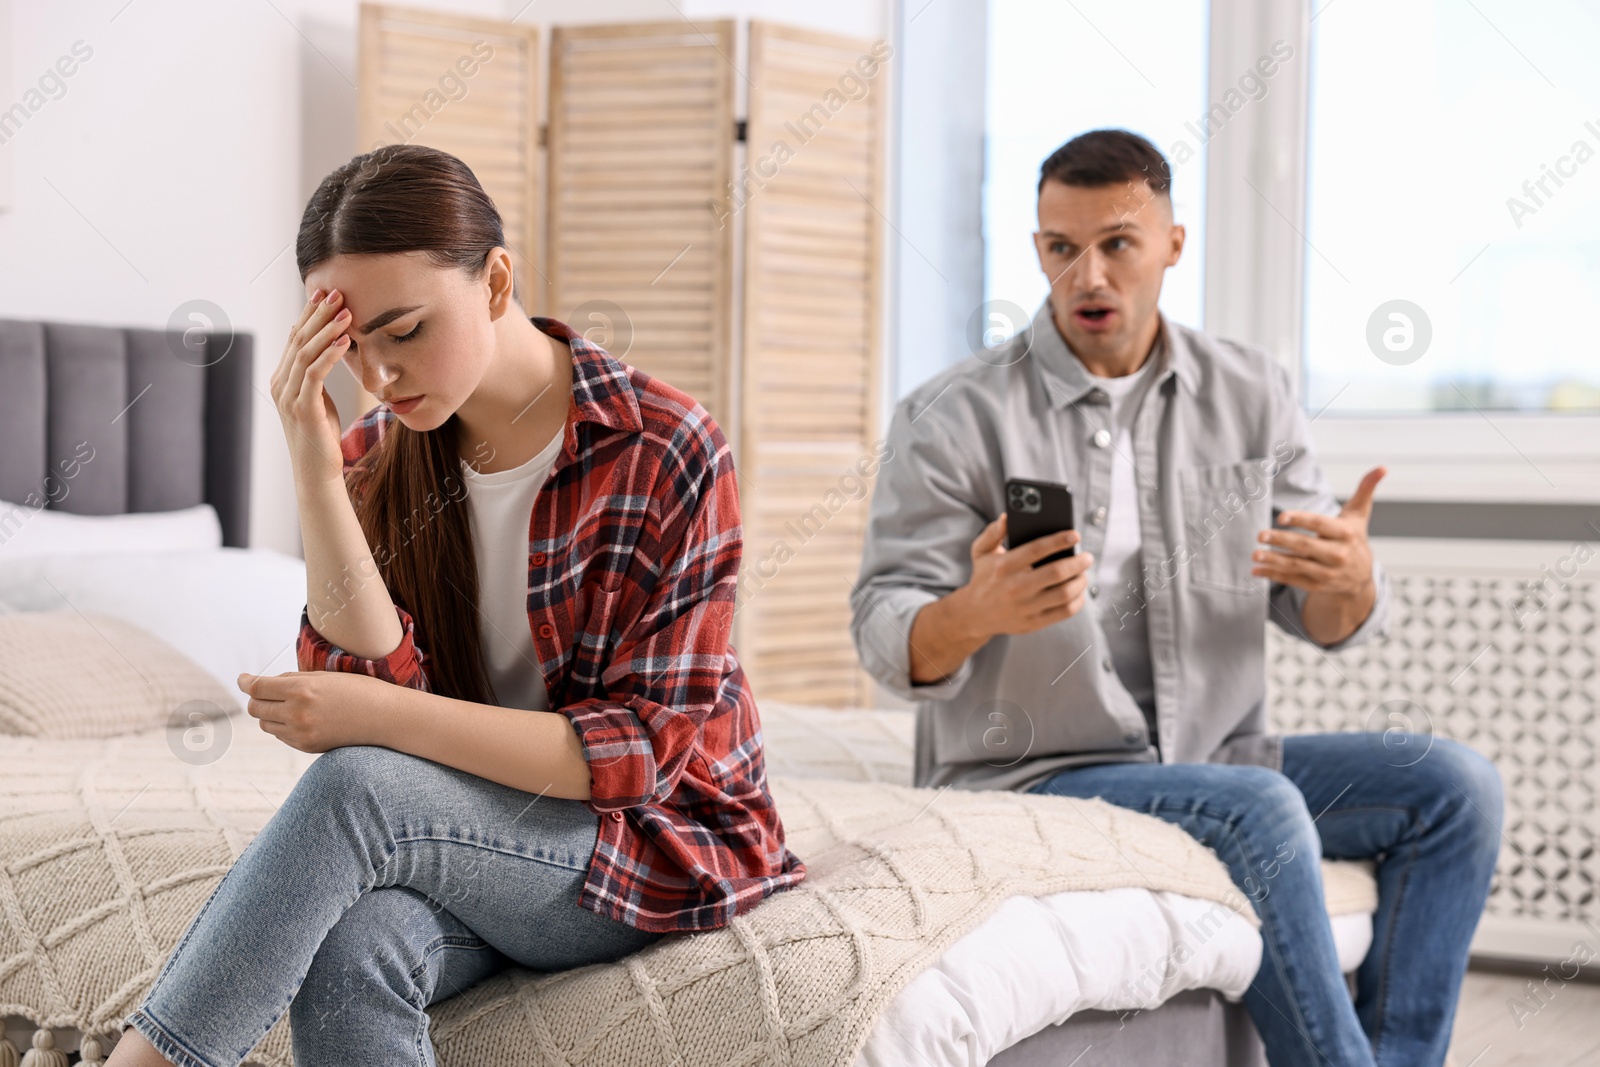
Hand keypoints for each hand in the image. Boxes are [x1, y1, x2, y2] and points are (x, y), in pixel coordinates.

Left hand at [237, 670, 396, 752]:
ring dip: (270, 713)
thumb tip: (261, 684)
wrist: (385, 718)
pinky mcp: (307, 747)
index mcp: (301, 690)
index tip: (243, 678)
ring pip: (266, 723)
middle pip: (256, 708)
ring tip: (290, 704)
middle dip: (257, 698)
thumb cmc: (357, 690)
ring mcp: (301, 733)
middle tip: (265, 691)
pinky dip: (284, 725)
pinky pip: (281, 735)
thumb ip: (291, 680)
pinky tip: (304, 717)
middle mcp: (297, 714)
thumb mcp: (324, 677)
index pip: (258, 688)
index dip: (246, 682)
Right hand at [269, 288, 352, 487]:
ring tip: (347, 312)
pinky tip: (346, 342)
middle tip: (337, 292)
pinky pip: (315, 375)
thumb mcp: (318, 398)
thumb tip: (324, 347)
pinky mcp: (302, 409)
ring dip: (327, 330)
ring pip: (305, 353)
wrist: (317, 471)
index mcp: (282, 379)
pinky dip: (330, 355)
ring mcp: (288, 396)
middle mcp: (280, 384)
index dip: (309, 314)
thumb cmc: (321, 435)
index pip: (294, 338)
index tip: (326, 294)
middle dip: (317, 314)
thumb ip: (315, 374)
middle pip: (297, 340)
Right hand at [953, 513, 1095, 638]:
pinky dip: (1078, 600)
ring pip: (1064, 593)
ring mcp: (1025, 607)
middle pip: (1056, 573)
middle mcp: (1015, 587)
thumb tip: (1007, 517)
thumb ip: (993, 532)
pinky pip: (1065, 612)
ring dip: (1080, 581)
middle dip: (1078, 562)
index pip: (1037, 549)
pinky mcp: (1033, 622)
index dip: (1059, 540)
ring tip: (1084, 573)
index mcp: (1004, 566)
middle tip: (1087, 557)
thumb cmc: (984, 577)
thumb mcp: (981, 552)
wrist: (975, 614)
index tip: (1075, 535)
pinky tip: (1079, 591)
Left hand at [1251, 466, 1385, 595]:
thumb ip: (1366, 489)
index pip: (1320, 524)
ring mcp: (1327, 572)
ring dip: (1274, 560)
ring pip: (1297, 565)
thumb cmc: (1354, 538)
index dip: (1301, 520)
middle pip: (1305, 546)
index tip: (1282, 517)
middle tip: (1260, 534)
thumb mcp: (1359, 514)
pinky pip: (1293, 580)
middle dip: (1281, 540)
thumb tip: (1383, 467)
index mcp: (1346, 534)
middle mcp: (1337, 554)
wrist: (1361, 577)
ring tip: (1255, 553)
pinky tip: (1256, 569)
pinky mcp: (1317, 586)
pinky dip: (1274, 575)